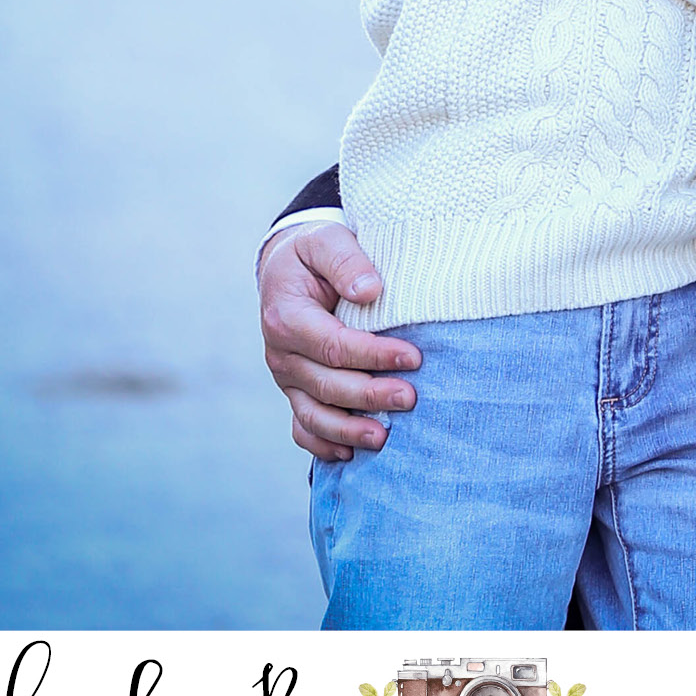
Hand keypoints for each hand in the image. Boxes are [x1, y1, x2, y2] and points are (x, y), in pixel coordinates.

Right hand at [258, 223, 421, 461]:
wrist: (288, 265)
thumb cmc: (314, 251)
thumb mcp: (327, 240)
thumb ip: (346, 261)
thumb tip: (370, 291)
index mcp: (287, 317)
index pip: (334, 345)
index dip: (374, 356)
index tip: (413, 357)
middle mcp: (281, 353)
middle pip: (327, 385)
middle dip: (370, 396)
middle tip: (411, 398)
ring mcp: (286, 376)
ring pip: (314, 413)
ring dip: (348, 429)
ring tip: (384, 438)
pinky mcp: (295, 390)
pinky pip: (302, 425)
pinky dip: (322, 443)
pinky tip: (349, 454)